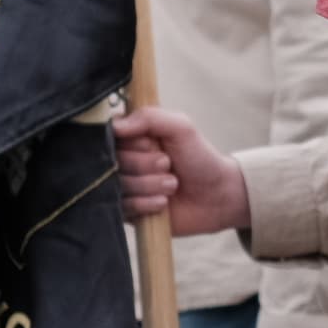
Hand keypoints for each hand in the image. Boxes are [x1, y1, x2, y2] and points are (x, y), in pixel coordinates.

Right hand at [112, 103, 249, 232]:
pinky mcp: (129, 210)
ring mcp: (125, 185)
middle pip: (113, 162)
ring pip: (118, 185)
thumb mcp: (180, 127)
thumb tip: (115, 127)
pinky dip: (145, 203)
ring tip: (173, 184)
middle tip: (168, 164)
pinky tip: (163, 202)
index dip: (130, 143)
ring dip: (149, 184)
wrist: (217, 195)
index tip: (151, 145)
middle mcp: (124, 159)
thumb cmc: (199, 157)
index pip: (110, 135)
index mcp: (133, 136)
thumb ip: (150, 118)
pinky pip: (123, 207)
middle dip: (144, 165)